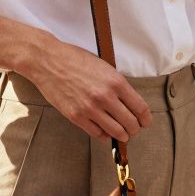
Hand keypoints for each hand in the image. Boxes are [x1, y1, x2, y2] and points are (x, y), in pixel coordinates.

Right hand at [17, 37, 152, 141]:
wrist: (48, 61)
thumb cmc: (75, 60)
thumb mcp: (104, 66)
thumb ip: (117, 84)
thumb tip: (128, 102)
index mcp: (116, 82)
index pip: (140, 108)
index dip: (146, 119)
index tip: (145, 122)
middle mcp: (105, 97)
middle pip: (130, 123)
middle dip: (134, 129)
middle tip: (133, 129)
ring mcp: (90, 108)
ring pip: (116, 132)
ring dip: (122, 135)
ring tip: (121, 133)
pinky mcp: (76, 116)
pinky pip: (97, 133)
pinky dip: (104, 135)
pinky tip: (104, 131)